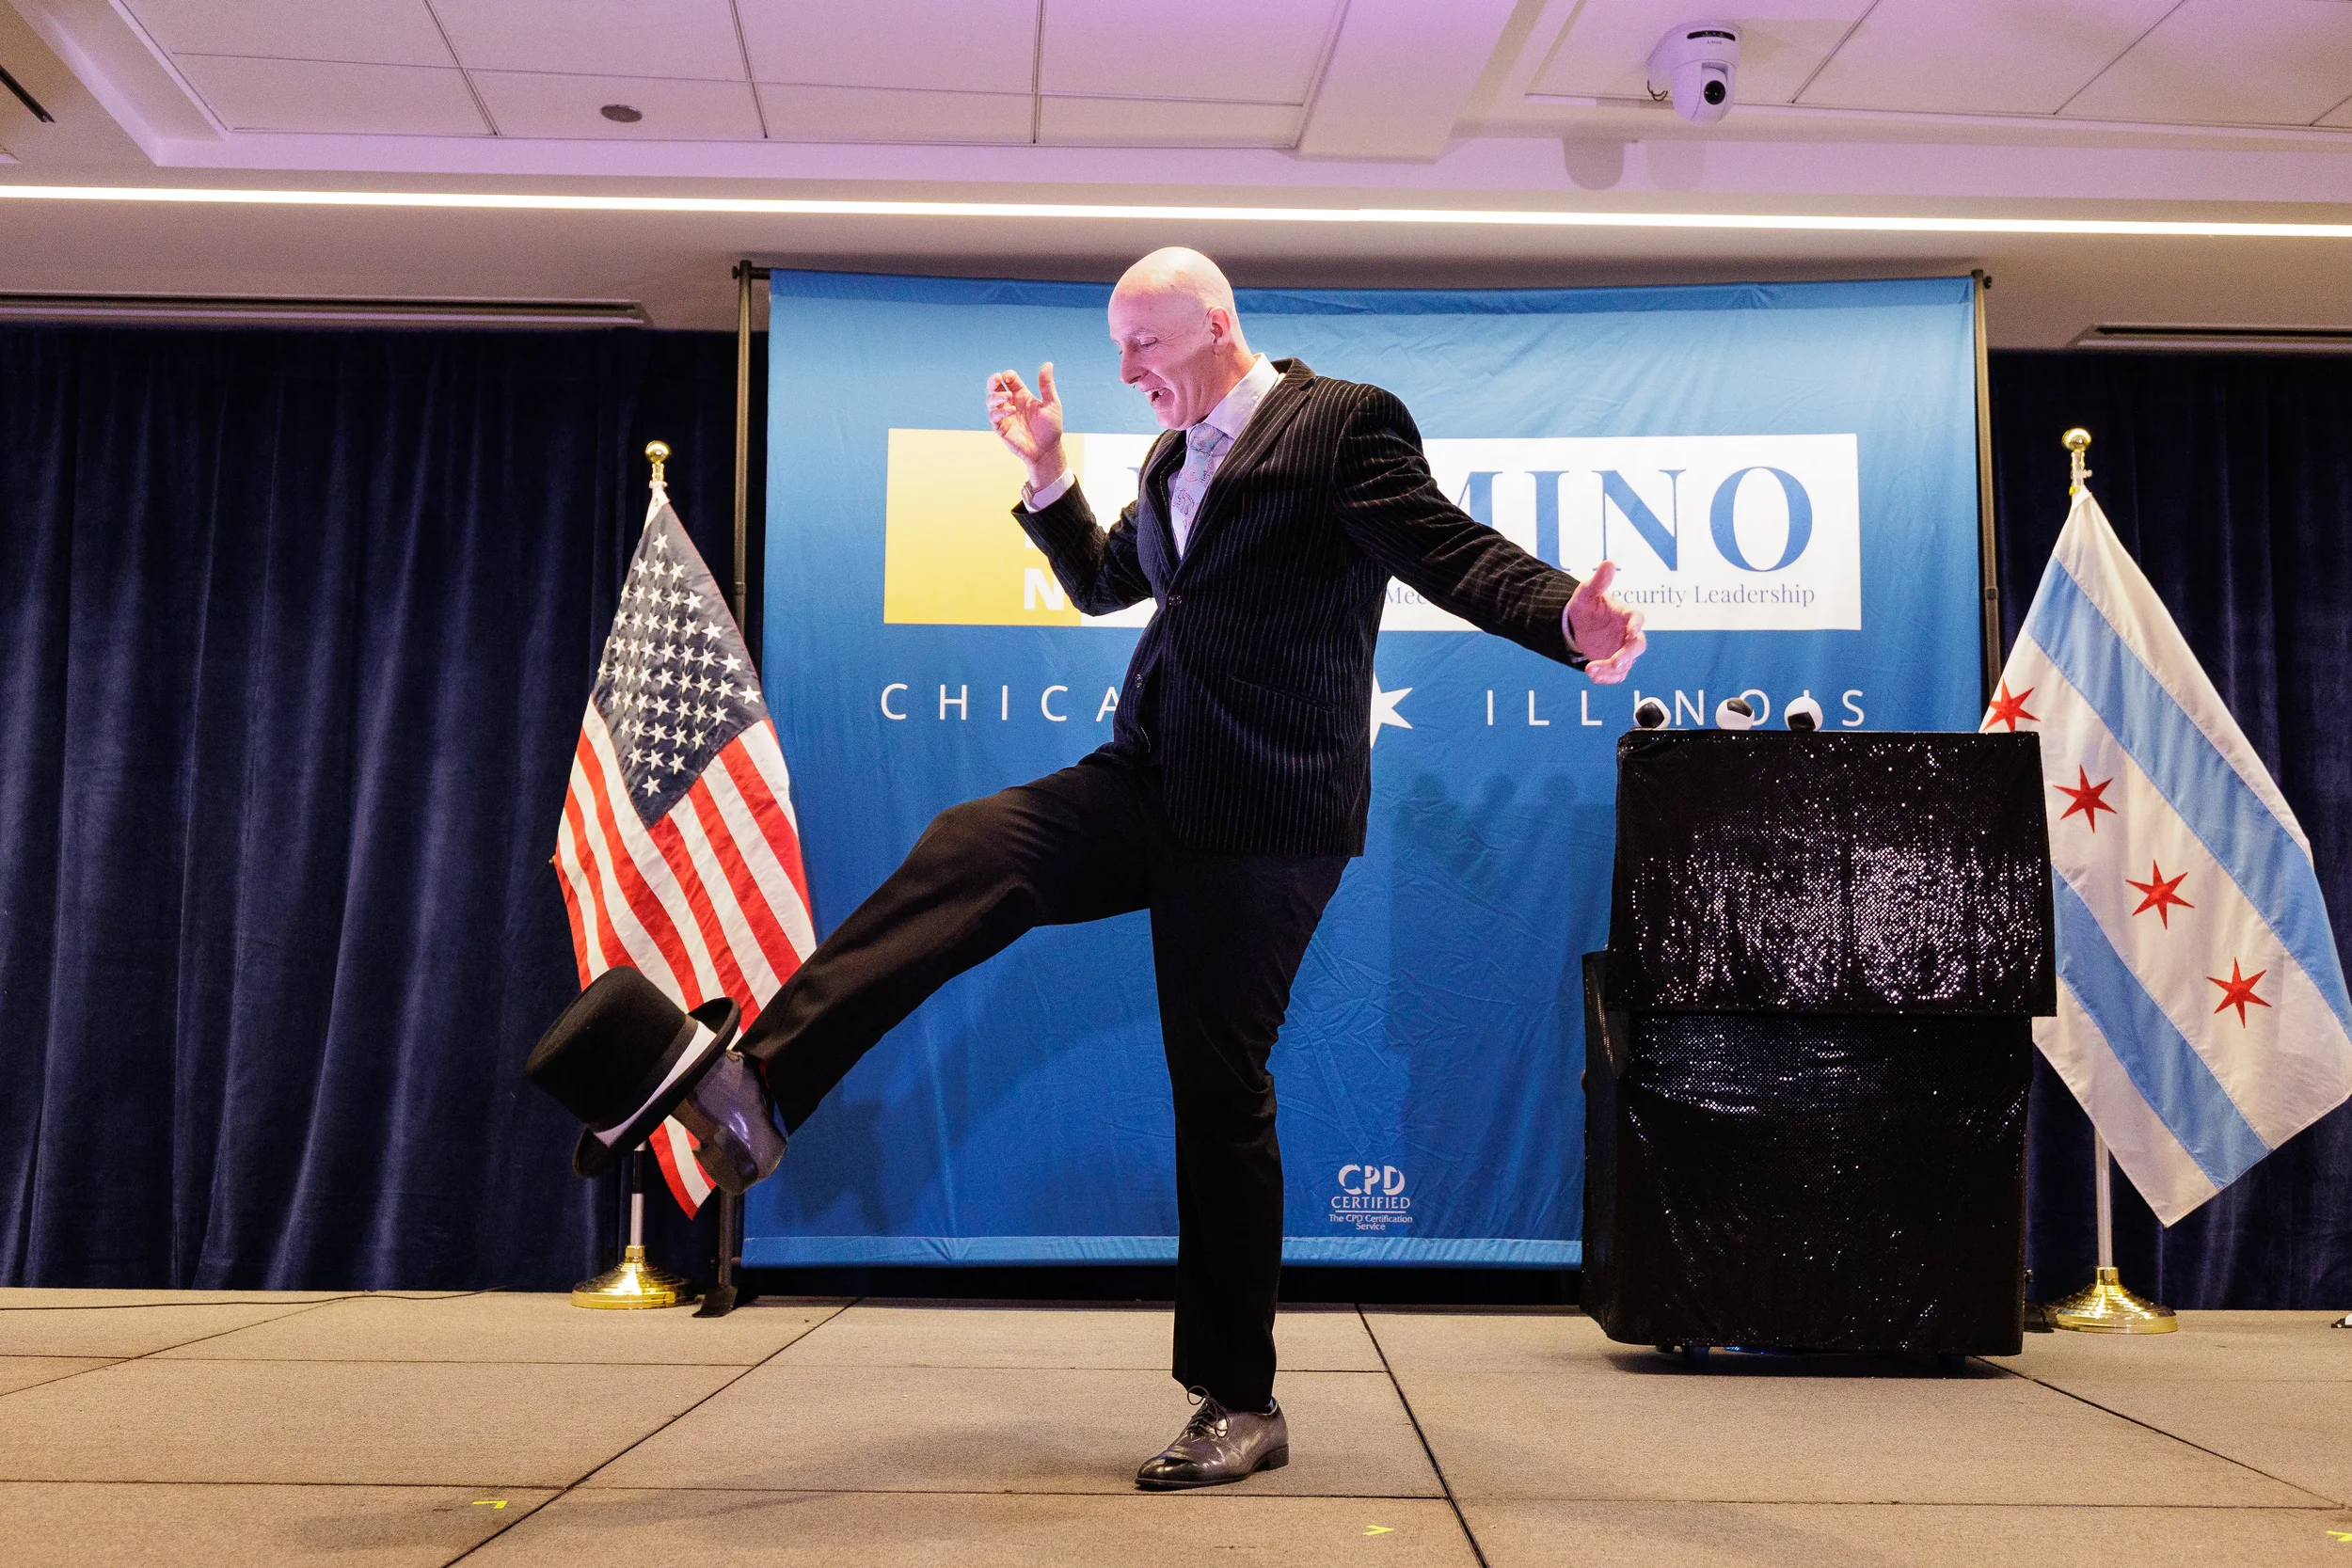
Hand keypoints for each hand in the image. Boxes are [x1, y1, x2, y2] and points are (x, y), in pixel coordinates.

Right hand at [987, 363, 1064, 488]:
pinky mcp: (1002, 429)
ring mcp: (1005, 416)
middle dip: (992, 381)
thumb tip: (1048, 364)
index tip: (1010, 377)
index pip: (1010, 380)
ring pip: (990, 401)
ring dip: (996, 397)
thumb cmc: (1051, 428)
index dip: (1007, 375)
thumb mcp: (1052, 404)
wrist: (1047, 451)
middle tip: (997, 379)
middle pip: (995, 388)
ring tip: (1008, 398)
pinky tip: (1011, 410)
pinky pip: (993, 417)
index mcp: (1022, 395)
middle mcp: (1011, 404)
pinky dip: (999, 412)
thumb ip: (1047, 385)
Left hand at [1565, 561, 1646, 684]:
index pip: (1637, 619)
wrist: (1577, 626)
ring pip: (1626, 664)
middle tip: (1615, 661)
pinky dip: (1607, 678)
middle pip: (1637, 646)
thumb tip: (1609, 563)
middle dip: (1628, 654)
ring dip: (1611, 669)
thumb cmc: (1587, 606)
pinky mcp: (1615, 664)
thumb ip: (1599, 581)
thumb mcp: (1587, 593)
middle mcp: (1628, 634)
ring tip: (1591, 669)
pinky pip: (1616, 675)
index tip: (1632, 631)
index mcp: (1626, 615)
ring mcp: (1623, 650)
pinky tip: (1593, 675)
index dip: (1636, 625)